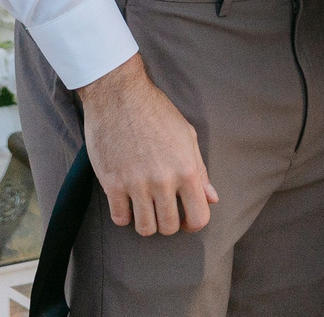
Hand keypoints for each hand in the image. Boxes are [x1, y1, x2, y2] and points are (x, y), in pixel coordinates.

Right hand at [77, 54, 216, 235]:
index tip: (185, 219)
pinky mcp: (112, 183)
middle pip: (168, 227)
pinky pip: (119, 218)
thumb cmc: (156, 112)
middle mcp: (163, 181)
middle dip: (168, 222)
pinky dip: (124, 215)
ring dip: (146, 221)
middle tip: (162, 209)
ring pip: (144, 228)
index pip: (199, 217)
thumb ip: (200, 170)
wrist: (119, 95)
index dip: (193, 223)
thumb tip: (212, 197)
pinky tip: (126, 201)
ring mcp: (136, 184)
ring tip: (144, 206)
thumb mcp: (187, 136)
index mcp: (187, 169)